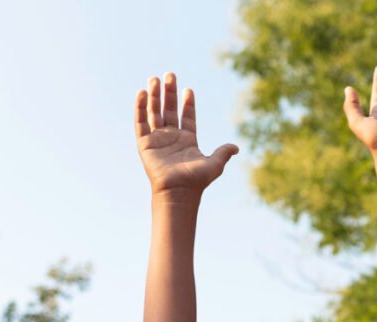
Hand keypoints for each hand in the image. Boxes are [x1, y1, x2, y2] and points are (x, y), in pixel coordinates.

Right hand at [135, 72, 238, 197]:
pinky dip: (140, 108)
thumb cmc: (196, 181)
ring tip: (154, 78)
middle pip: (169, 110)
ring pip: (154, 112)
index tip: (188, 89)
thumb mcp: (214, 165)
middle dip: (169, 93)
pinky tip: (142, 93)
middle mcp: (171, 138)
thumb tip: (236, 147)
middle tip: (170, 75)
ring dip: (154, 95)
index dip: (187, 103)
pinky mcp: (144, 143)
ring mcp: (157, 140)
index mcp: (187, 140)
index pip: (186, 117)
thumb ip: (223, 153)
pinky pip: (140, 122)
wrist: (178, 191)